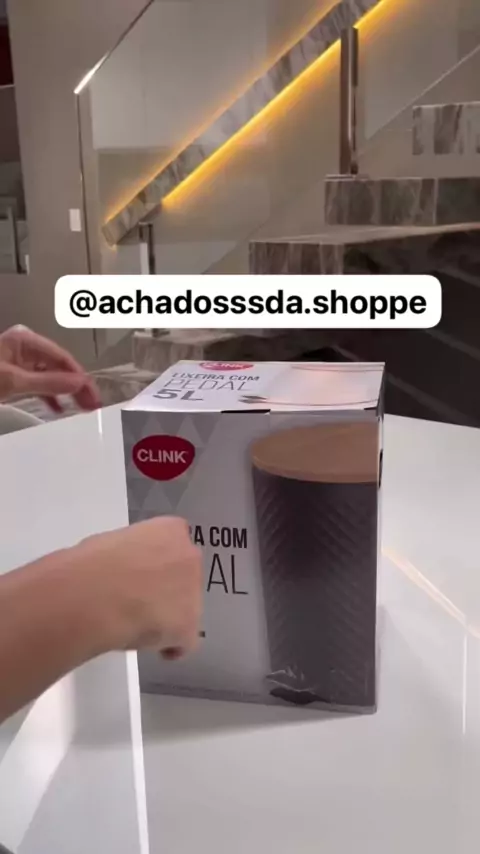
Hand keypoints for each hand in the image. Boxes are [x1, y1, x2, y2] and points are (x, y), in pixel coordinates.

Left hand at [0, 325, 99, 410]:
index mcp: (25, 340)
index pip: (62, 357)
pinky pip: (39, 384)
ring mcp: (19, 361)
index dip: (79, 376)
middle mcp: (24, 348)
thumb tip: (77, 383)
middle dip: (77, 385)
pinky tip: (58, 407)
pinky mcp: (14, 375)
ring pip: (51, 376)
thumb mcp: (14, 380)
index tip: (92, 394)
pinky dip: (50, 396)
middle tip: (93, 403)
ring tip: (82, 407)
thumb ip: (47, 382)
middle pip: (59, 366)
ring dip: (66, 392)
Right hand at [71, 517, 201, 658]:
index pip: (174, 544)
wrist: (97, 594)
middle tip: (140, 601)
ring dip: (169, 616)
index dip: (158, 563)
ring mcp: (193, 591)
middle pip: (184, 575)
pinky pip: (185, 641)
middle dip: (168, 588)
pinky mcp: (189, 626)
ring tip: (139, 626)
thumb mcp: (111, 543)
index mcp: (170, 530)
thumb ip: (129, 553)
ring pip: (186, 607)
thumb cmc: (92, 563)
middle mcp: (189, 556)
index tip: (141, 573)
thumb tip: (120, 569)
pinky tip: (155, 650)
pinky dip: (171, 647)